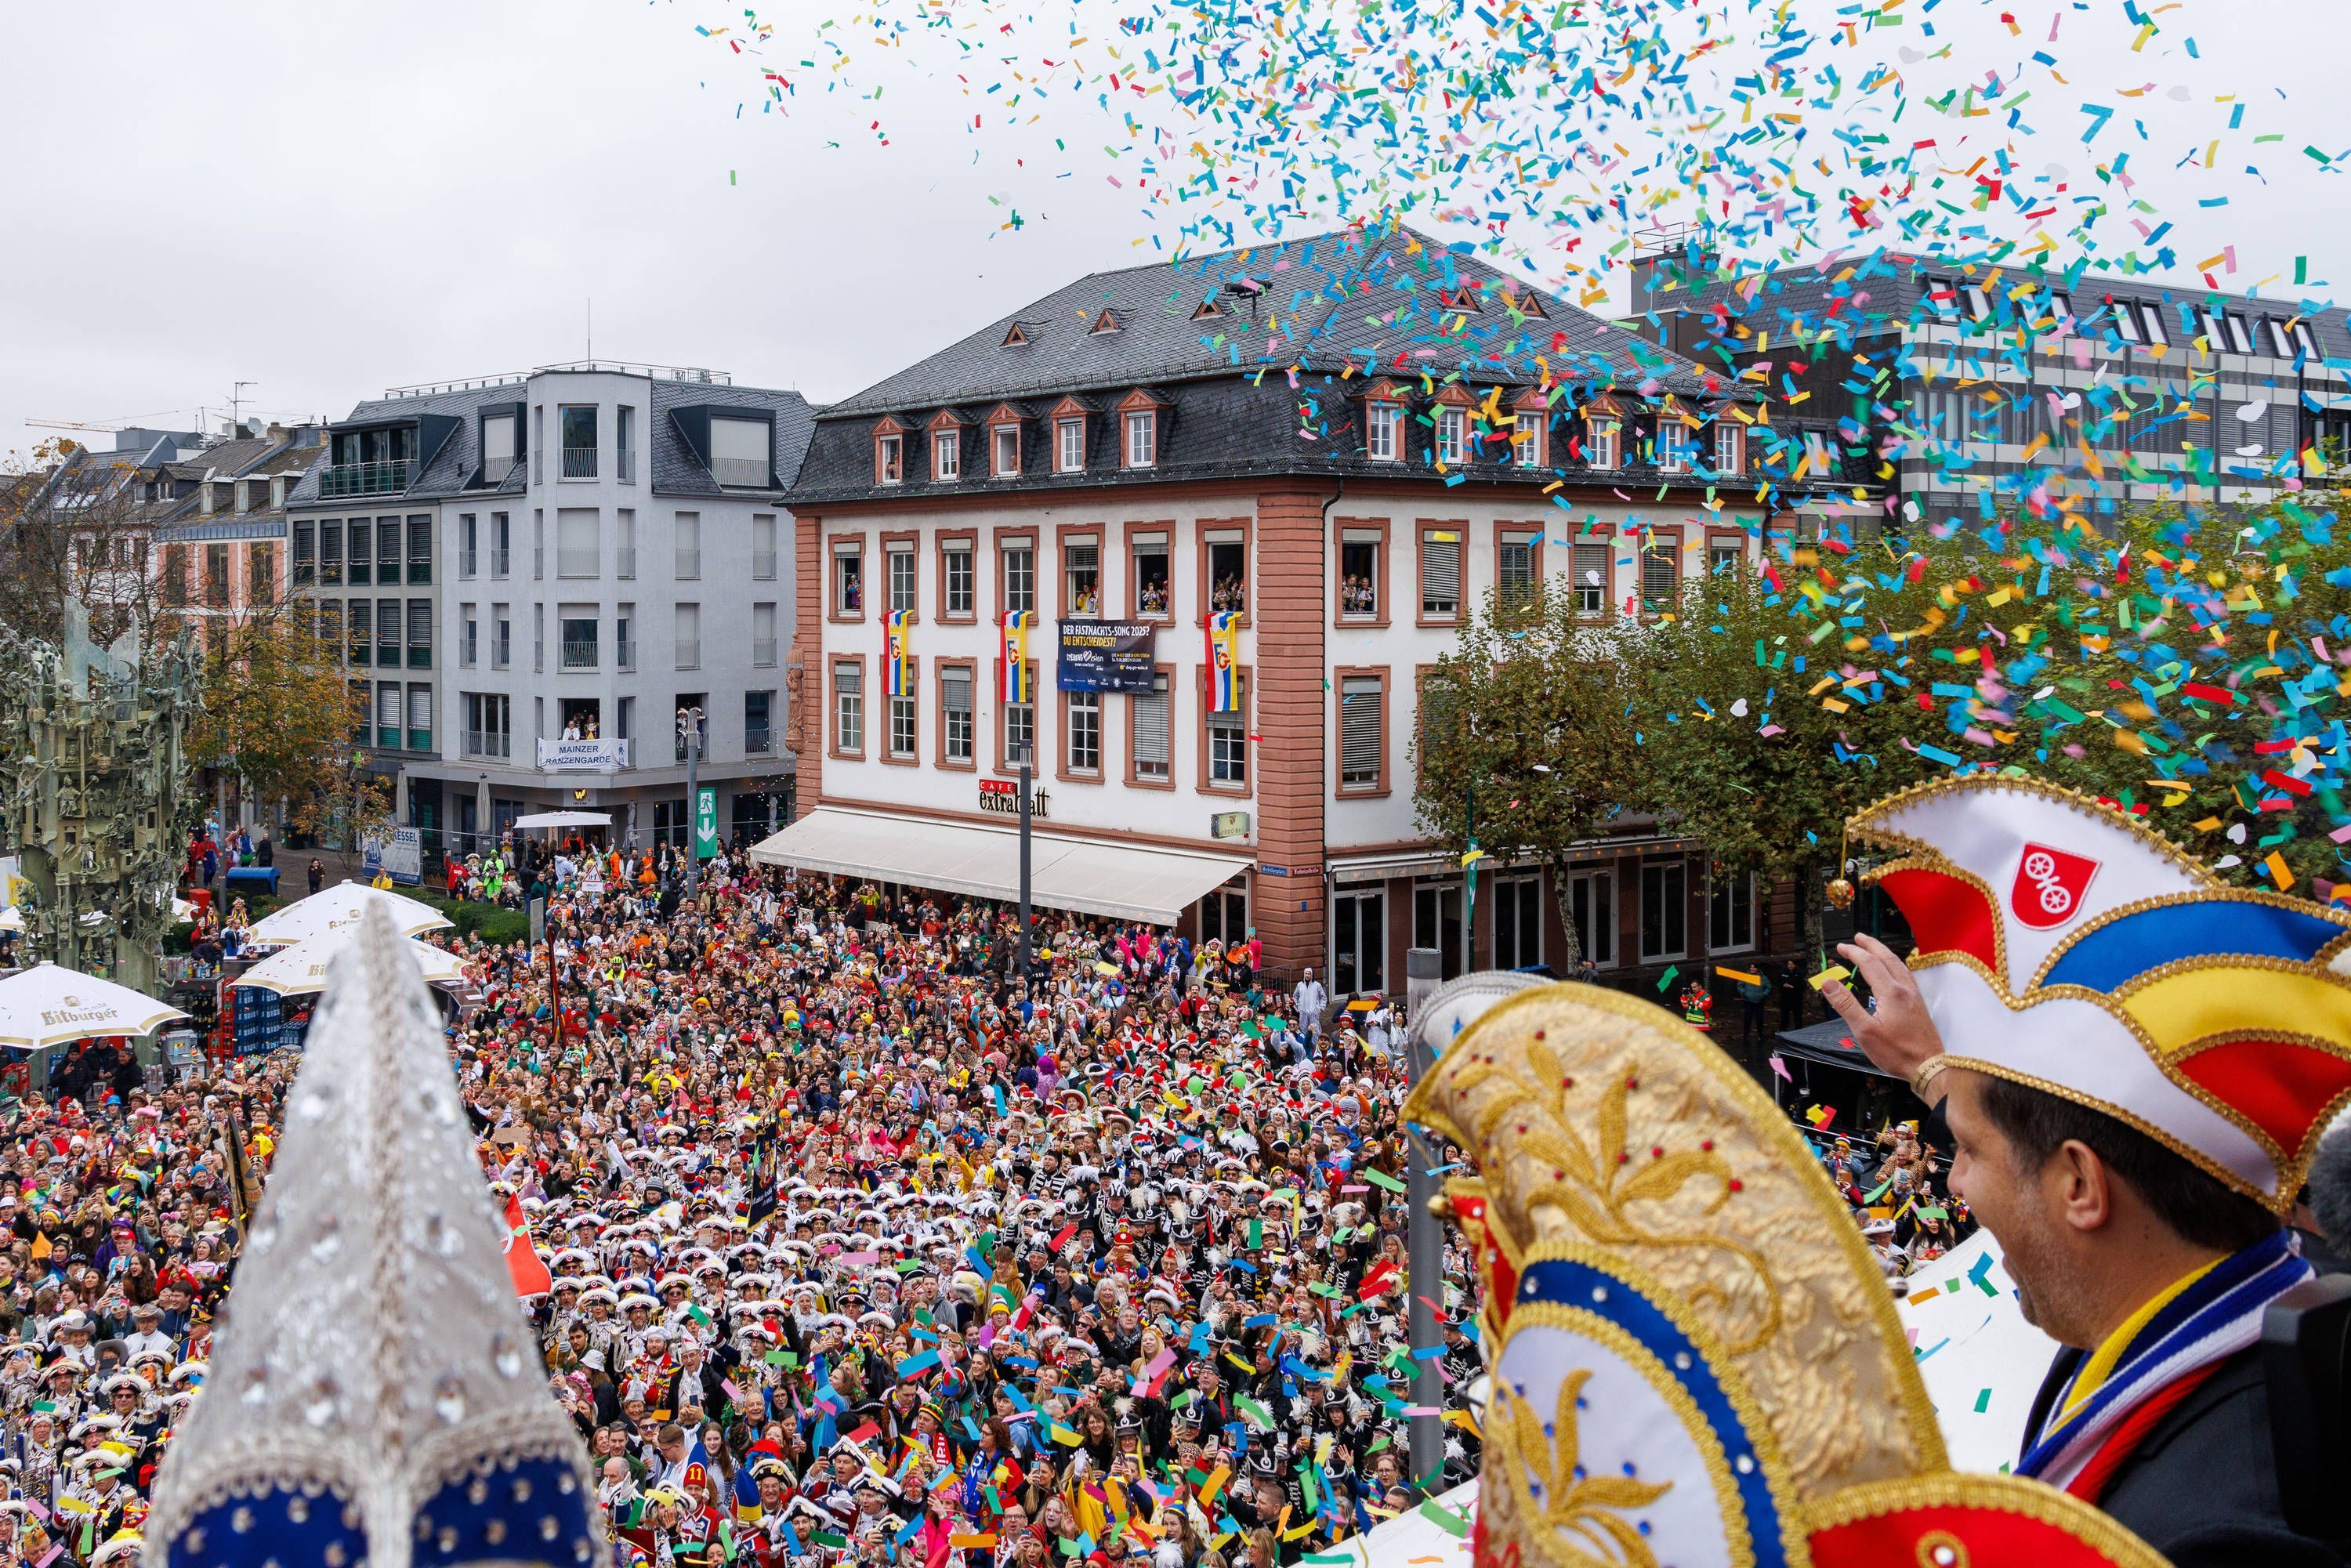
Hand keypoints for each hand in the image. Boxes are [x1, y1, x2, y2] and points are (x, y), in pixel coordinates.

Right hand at [1818, 934, 1944, 1083]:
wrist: (1929, 1067)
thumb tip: (1828, 982)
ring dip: (1884, 953)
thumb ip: (1845, 1004)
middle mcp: (1905, 989)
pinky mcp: (1919, 1005)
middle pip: (1887, 958)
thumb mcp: (1864, 1031)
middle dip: (1871, 945)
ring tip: (1874, 949)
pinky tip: (1893, 972)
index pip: (1870, 963)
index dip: (1854, 953)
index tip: (1841, 948)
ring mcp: (1914, 996)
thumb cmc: (1897, 1052)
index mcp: (1891, 993)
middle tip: (1858, 937)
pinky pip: (1906, 975)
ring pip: (1899, 965)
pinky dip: (1895, 965)